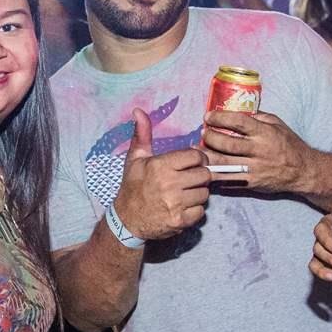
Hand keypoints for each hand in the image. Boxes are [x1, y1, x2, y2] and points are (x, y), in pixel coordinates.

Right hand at [112, 109, 210, 240]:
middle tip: (188, 179)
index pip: (196, 156)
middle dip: (199, 176)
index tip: (190, 163)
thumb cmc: (132, 187)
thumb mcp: (135, 158)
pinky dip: (195, 210)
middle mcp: (169, 184)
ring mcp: (176, 204)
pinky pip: (201, 211)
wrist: (126, 220)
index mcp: (161, 166)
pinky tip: (183, 207)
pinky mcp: (180, 221)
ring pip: (205, 193)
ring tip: (184, 193)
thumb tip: (138, 111)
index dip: (196, 159)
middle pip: (204, 174)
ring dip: (198, 193)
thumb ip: (142, 134)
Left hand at [202, 109, 312, 193]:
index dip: (220, 117)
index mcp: (265, 133)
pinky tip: (205, 169)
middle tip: (202, 133)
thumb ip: (258, 116)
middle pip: (227, 144)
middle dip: (210, 137)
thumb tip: (236, 108)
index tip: (208, 116)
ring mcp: (254, 169)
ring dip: (206, 157)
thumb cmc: (289, 145)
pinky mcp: (251, 184)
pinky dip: (214, 175)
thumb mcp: (277, 124)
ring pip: (224, 164)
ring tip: (196, 151)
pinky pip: (228, 180)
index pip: (238, 122)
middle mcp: (259, 151)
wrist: (303, 172)